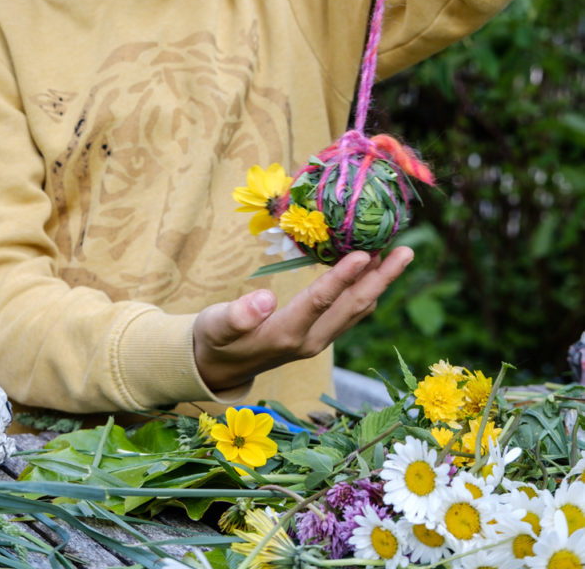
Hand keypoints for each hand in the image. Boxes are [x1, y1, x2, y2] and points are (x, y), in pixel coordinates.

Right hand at [193, 245, 413, 392]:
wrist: (216, 368)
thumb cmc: (214, 340)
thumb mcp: (216, 326)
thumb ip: (238, 315)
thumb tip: (265, 297)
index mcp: (285, 334)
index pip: (320, 301)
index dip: (342, 277)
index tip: (365, 253)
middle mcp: (309, 341)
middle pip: (352, 306)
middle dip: (382, 278)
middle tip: (406, 251)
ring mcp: (317, 341)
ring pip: (356, 310)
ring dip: (379, 283)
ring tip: (396, 255)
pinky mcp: (318, 337)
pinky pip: (349, 312)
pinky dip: (365, 290)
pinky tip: (371, 272)